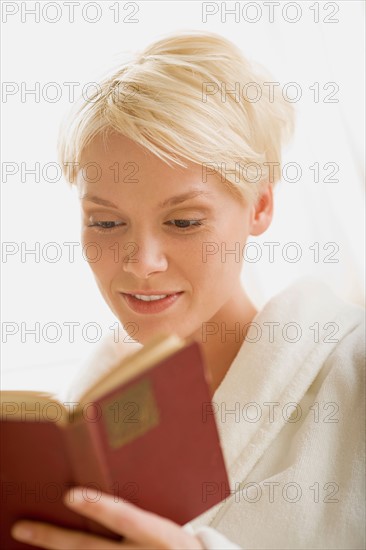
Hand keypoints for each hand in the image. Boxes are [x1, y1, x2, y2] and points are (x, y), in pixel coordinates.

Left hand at [11, 487, 204, 548]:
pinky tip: (57, 549)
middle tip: (23, 527)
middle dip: (53, 538)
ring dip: (57, 549)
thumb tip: (100, 490)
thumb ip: (140, 512)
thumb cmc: (178, 544)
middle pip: (90, 548)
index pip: (125, 518)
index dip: (98, 507)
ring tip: (29, 536)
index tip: (70, 495)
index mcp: (159, 535)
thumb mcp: (168, 525)